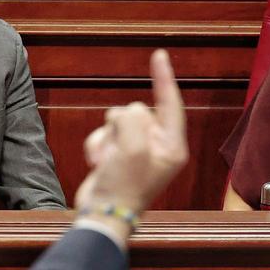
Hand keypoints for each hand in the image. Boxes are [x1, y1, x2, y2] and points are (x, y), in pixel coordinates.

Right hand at [74, 49, 187, 214]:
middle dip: (121, 125)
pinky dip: (97, 145)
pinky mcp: (119, 155)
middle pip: (138, 111)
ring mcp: (137, 151)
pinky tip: (97, 164)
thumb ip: (132, 119)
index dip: (164, 78)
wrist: (101, 215)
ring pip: (117, 121)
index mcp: (172, 146)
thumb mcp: (132, 148)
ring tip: (105, 161)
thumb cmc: (122, 187)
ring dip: (106, 138)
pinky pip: (105, 133)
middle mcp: (158, 146)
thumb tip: (123, 114)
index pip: (170, 103)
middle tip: (117, 151)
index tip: (159, 55)